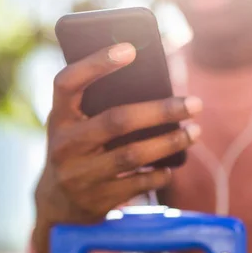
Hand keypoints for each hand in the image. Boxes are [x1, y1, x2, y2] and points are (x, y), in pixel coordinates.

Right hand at [31, 42, 202, 252]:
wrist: (57, 203)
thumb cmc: (76, 149)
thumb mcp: (73, 125)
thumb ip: (97, 105)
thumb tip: (154, 83)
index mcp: (57, 118)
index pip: (67, 82)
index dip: (95, 63)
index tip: (130, 49)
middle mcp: (64, 145)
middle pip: (117, 121)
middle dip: (161, 111)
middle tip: (194, 103)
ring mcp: (79, 175)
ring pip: (132, 154)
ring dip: (170, 142)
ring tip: (194, 131)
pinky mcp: (96, 200)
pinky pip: (137, 184)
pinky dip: (160, 174)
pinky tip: (172, 165)